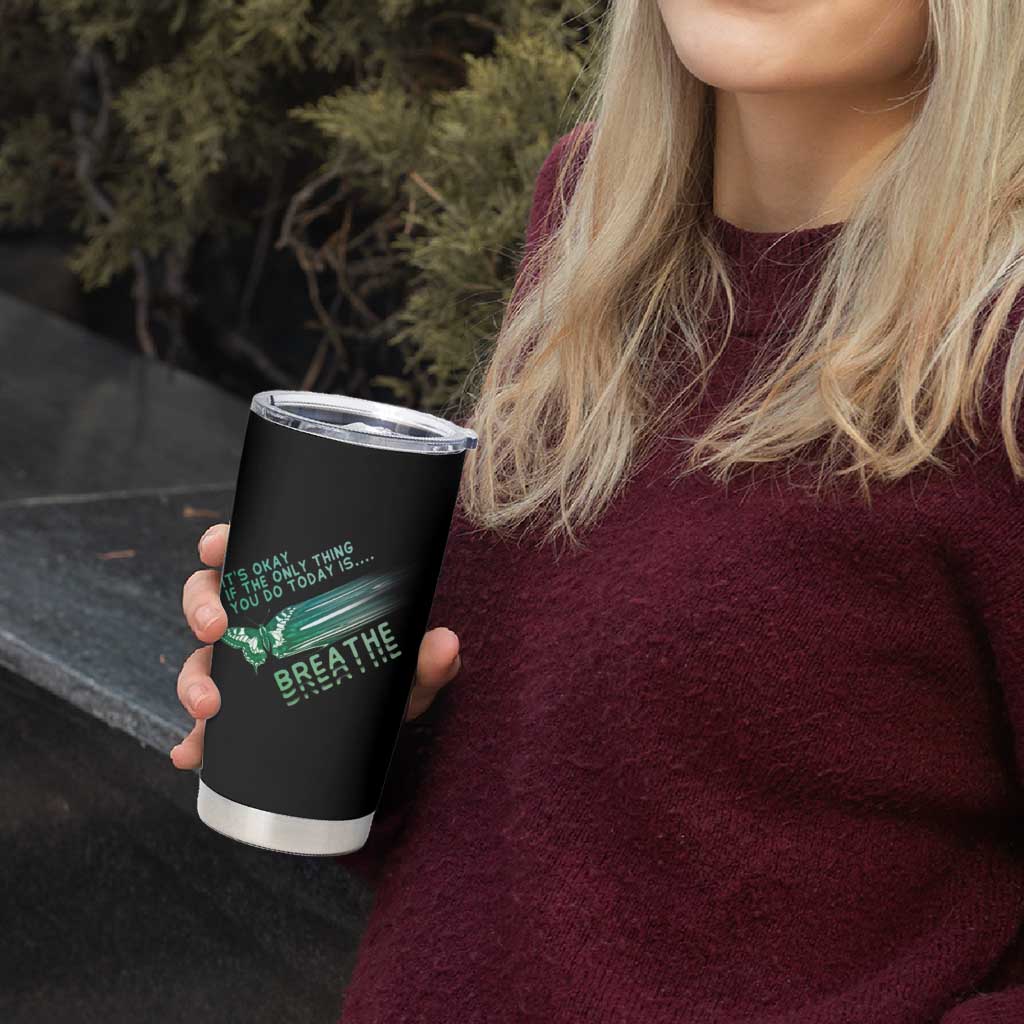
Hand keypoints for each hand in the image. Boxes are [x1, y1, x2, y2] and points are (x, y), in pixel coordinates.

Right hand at [169, 523, 461, 768]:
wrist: (379, 726)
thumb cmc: (387, 677)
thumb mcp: (408, 668)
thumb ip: (427, 658)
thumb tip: (446, 644)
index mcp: (290, 592)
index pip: (246, 553)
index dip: (221, 543)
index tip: (216, 546)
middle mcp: (258, 622)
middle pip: (208, 600)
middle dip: (201, 610)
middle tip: (216, 628)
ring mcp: (245, 667)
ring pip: (199, 660)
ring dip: (193, 679)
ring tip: (208, 707)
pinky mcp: (240, 716)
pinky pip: (205, 726)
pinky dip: (193, 740)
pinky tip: (191, 755)